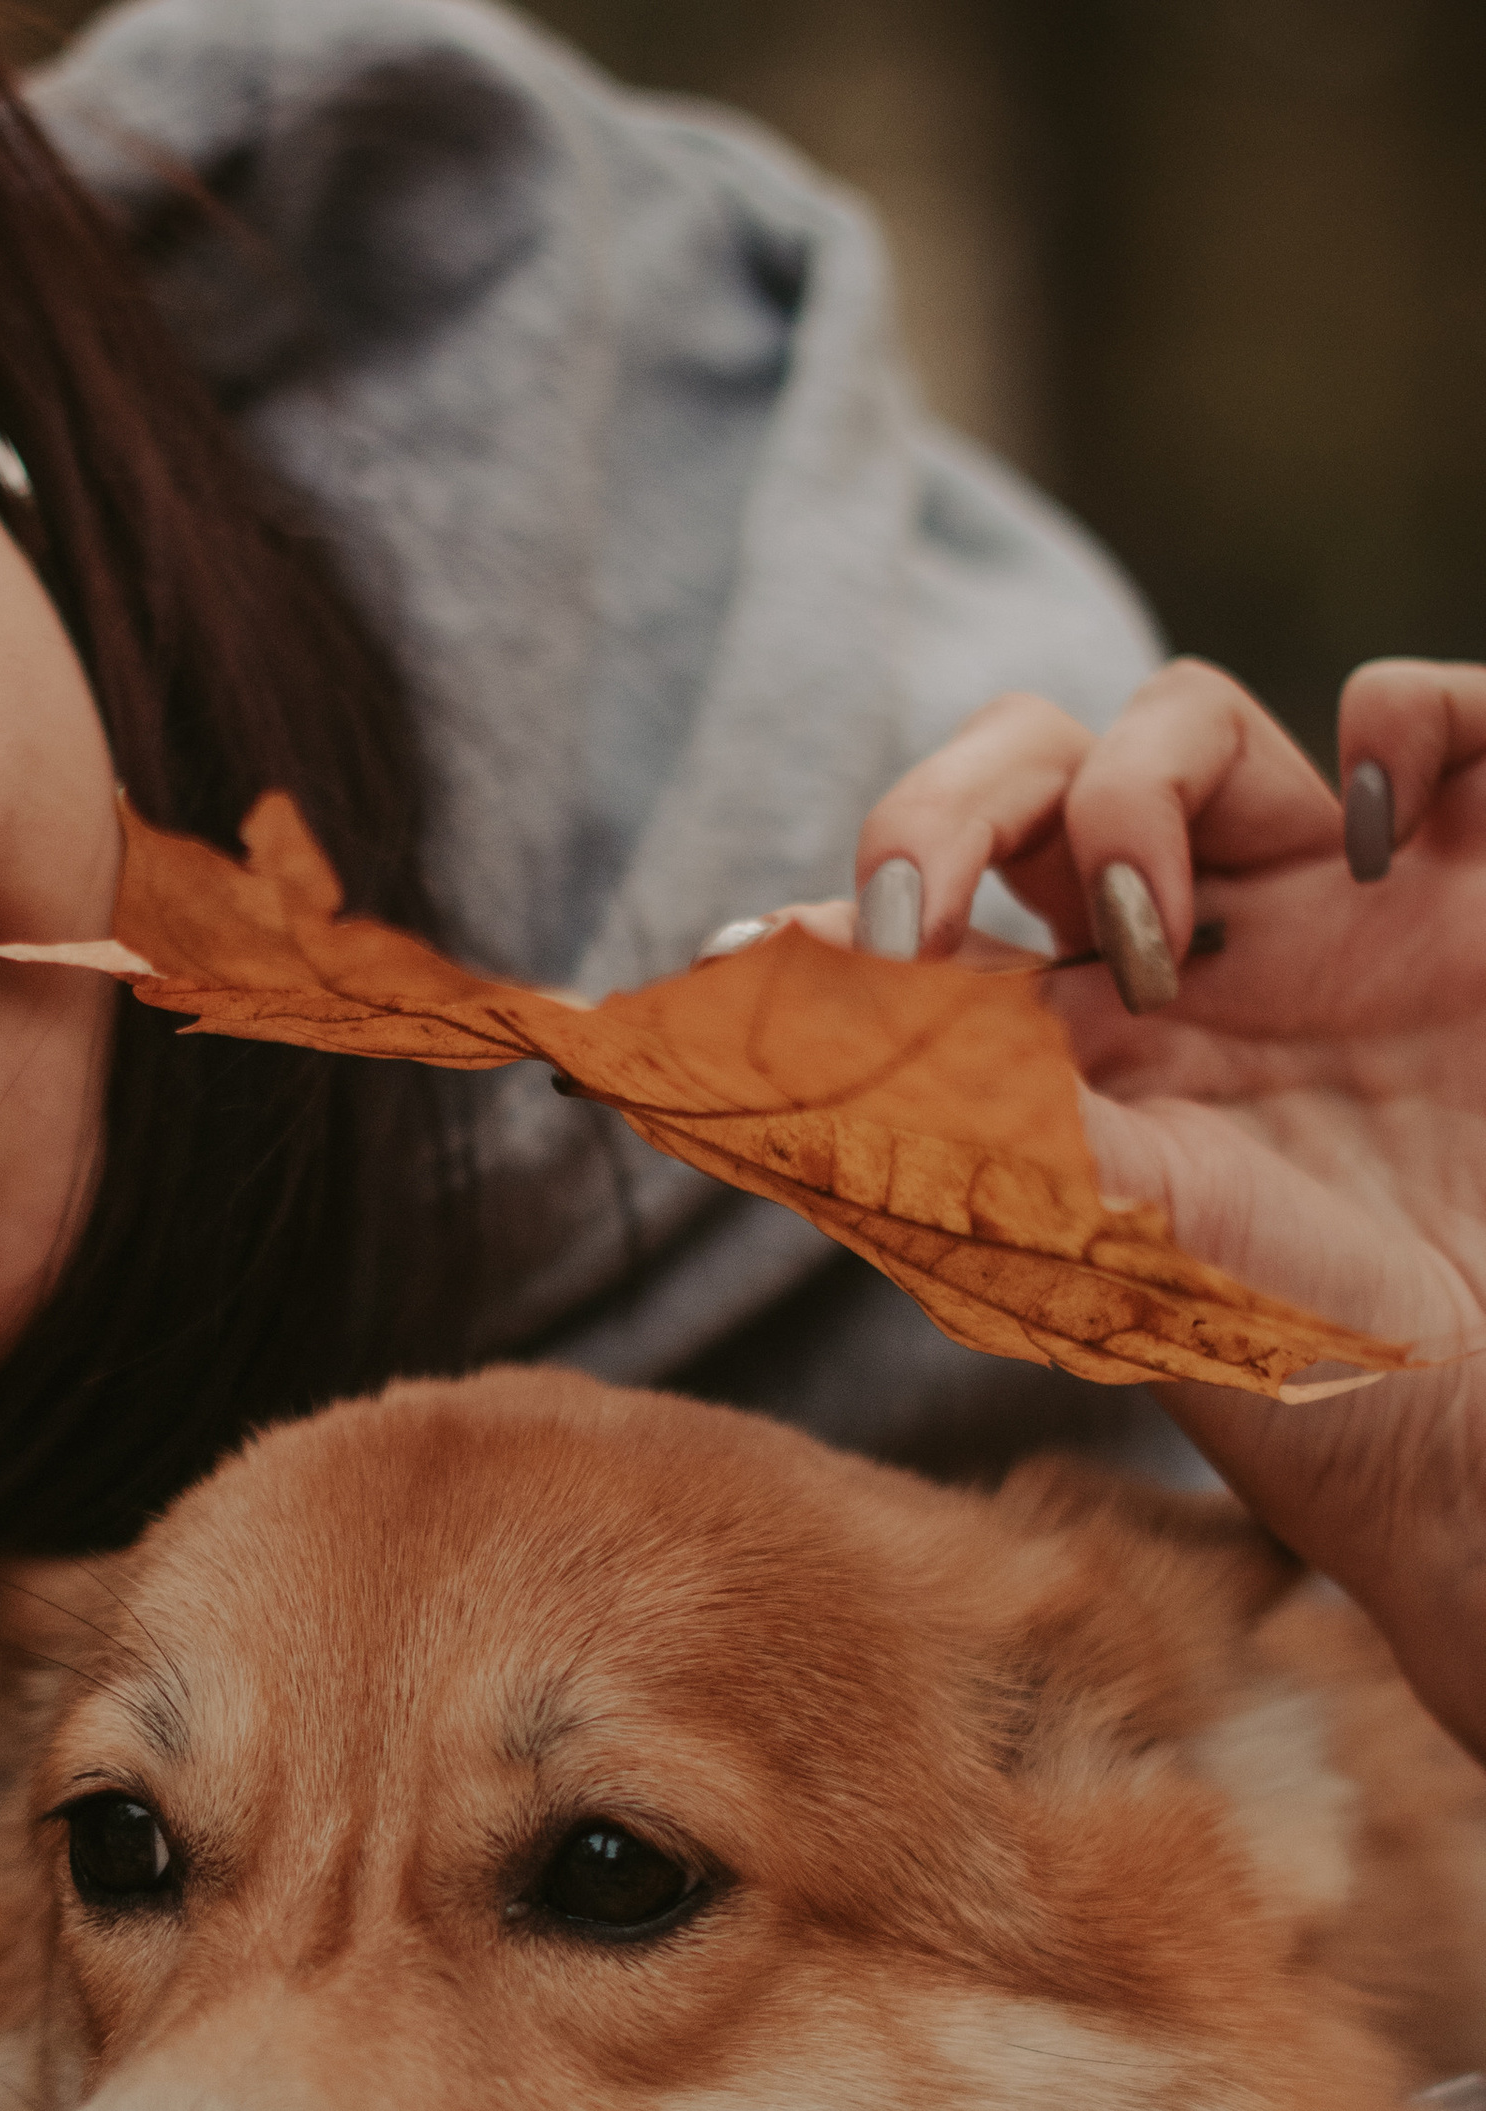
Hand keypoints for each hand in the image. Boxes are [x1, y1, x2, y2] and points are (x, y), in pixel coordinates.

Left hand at [845, 658, 1485, 1761]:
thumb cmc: (1309, 1356)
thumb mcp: (1097, 1250)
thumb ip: (950, 1133)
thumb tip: (768, 1075)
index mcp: (1078, 1054)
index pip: (926, 924)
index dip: (832, 920)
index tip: (745, 963)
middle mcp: (1186, 961)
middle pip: (1021, 775)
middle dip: (941, 807)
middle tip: (912, 924)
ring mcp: (1327, 907)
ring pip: (1181, 720)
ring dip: (1128, 794)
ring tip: (1157, 951)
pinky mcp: (1471, 878)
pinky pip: (1422, 706)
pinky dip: (1396, 721)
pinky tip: (1372, 845)